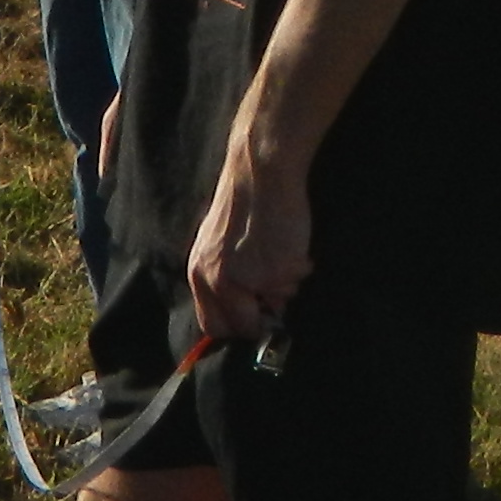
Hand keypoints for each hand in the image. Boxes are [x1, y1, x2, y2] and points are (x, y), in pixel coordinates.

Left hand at [187, 137, 311, 346]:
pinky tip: (291, 243)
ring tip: (280, 250)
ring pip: (279, 303)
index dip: (237, 326)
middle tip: (275, 293)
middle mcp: (220, 281)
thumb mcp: (216, 246)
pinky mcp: (278, 270)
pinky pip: (298, 281)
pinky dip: (299, 267)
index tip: (254, 320)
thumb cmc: (242, 205)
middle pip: (245, 326)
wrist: (259, 174)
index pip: (214, 325)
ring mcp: (250, 279)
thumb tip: (244, 313)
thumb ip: (223, 279)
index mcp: (200, 274)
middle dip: (265, 319)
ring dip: (285, 284)